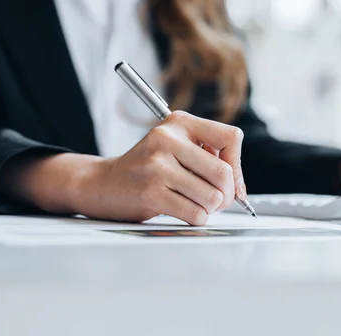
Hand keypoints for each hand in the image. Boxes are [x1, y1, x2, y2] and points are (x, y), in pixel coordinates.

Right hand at [0, 111, 246, 224]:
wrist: (101, 183)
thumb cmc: (147, 168)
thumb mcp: (177, 147)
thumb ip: (209, 157)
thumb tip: (239, 187)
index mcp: (180, 122)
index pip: (230, 137)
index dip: (237, 165)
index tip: (232, 181)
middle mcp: (168, 139)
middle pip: (224, 172)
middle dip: (227, 194)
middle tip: (217, 200)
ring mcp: (157, 165)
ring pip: (212, 196)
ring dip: (210, 208)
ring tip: (196, 204)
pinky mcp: (150, 192)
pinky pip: (195, 213)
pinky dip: (197, 218)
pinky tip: (184, 211)